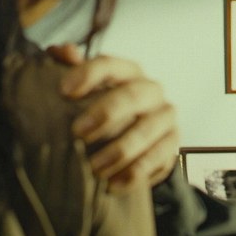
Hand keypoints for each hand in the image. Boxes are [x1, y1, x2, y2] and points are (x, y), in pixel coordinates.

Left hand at [50, 45, 178, 191]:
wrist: (137, 139)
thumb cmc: (103, 109)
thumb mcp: (87, 89)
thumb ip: (70, 68)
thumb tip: (63, 51)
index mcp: (129, 72)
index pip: (111, 65)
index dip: (89, 74)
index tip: (64, 91)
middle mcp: (151, 91)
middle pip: (133, 95)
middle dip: (106, 113)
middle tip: (78, 133)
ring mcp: (166, 118)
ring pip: (148, 129)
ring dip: (120, 150)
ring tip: (94, 168)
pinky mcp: (173, 145)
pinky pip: (159, 158)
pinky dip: (136, 173)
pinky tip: (113, 184)